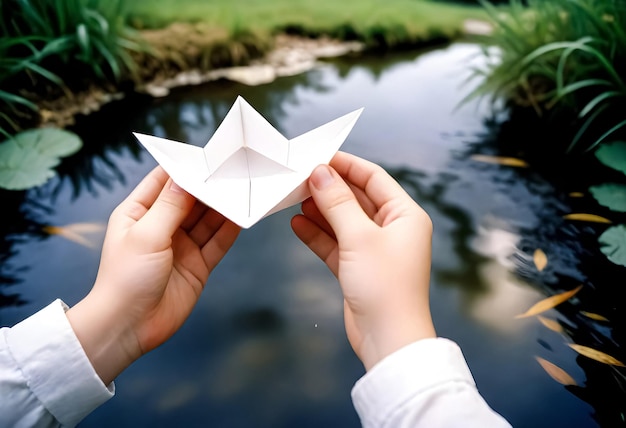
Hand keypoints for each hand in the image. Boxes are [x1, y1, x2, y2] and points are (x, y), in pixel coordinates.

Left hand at [67, 167, 239, 383]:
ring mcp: (181, 246)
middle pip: (191, 200)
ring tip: (243, 189)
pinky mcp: (198, 265)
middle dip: (210, 187)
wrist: (130, 327)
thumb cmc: (126, 278)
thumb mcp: (146, 234)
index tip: (207, 155)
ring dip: (223, 207)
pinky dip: (230, 230)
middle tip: (234, 171)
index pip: (163, 181)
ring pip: (207, 220)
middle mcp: (161, 226)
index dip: (184, 168)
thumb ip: (171, 205)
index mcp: (139, 212)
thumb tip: (187, 177)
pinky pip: (217, 242)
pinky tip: (243, 216)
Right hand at [291, 152, 435, 369]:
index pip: (373, 178)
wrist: (388, 339)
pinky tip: (297, 224)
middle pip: (356, 198)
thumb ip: (338, 203)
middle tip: (300, 177)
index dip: (346, 165)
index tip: (319, 156)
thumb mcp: (359, 237)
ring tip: (294, 198)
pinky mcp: (358, 268)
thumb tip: (320, 173)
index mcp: (405, 215)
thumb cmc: (385, 286)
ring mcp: (375, 249)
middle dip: (329, 188)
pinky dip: (318, 235)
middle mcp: (392, 229)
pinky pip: (336, 243)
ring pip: (343, 221)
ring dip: (320, 211)